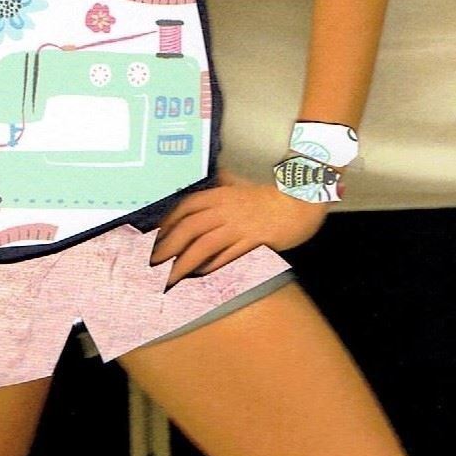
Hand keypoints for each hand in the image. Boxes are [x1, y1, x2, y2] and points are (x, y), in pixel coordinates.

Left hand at [148, 170, 325, 285]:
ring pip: (204, 244)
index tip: (156, 238)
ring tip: (170, 278)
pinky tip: (201, 278)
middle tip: (152, 265)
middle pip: (189, 227)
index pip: (186, 207)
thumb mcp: (247, 185)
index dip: (168, 223)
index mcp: (222, 194)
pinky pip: (228, 256)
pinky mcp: (255, 241)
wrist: (303, 199)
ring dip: (184, 262)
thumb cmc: (275, 195)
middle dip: (168, 247)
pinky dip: (212, 267)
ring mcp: (240, 225)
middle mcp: (226, 209)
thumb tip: (218, 178)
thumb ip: (230, 183)